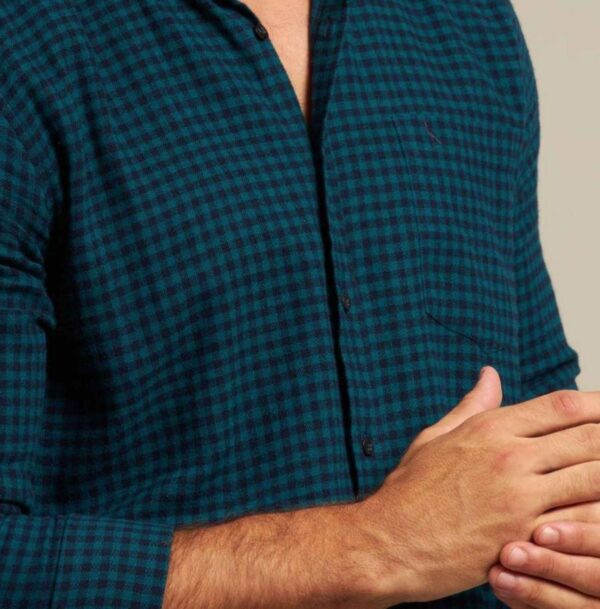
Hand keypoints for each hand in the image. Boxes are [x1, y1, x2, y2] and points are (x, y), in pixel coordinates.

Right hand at [353, 371, 599, 605]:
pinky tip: (599, 513)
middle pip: (588, 438)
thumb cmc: (409, 490)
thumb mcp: (435, 437)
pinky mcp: (526, 537)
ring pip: (594, 477)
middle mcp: (509, 457)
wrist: (389, 540)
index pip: (560, 406)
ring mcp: (520, 498)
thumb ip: (472, 406)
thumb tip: (490, 375)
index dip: (596, 403)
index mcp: (489, 429)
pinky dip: (597, 515)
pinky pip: (581, 521)